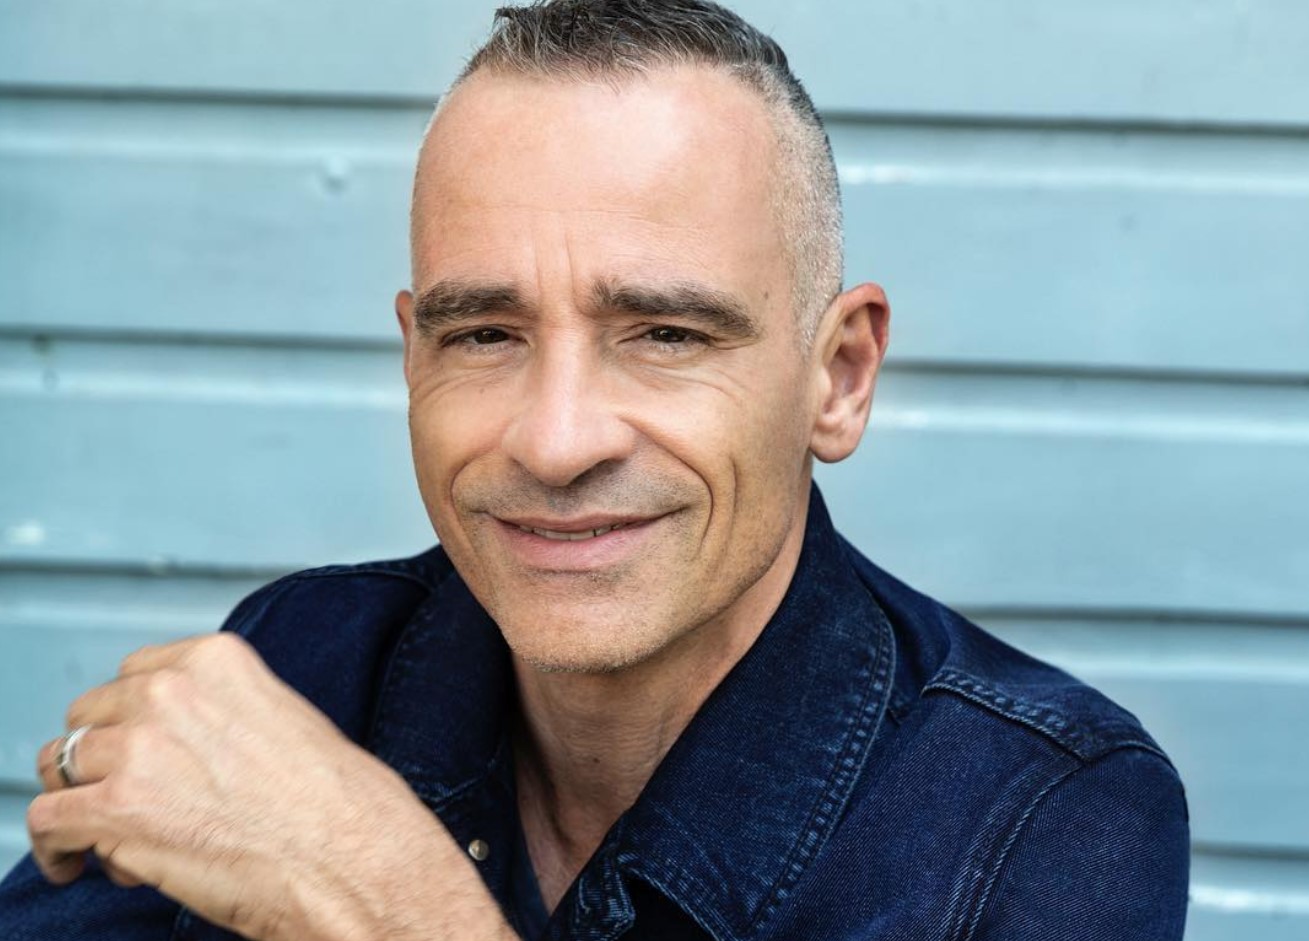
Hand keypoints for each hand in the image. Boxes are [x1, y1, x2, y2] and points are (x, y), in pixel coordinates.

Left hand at [28, 633, 514, 940]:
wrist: (350, 858)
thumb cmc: (337, 802)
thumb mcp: (285, 719)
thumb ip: (225, 713)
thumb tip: (182, 750)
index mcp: (217, 660)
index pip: (137, 673)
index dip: (133, 717)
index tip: (137, 745)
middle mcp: (170, 692)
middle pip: (92, 714)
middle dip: (103, 756)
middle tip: (126, 795)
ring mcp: (139, 749)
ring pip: (62, 764)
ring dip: (79, 800)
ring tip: (100, 836)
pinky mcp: (117, 809)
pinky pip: (49, 820)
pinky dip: (57, 846)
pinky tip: (75, 863)